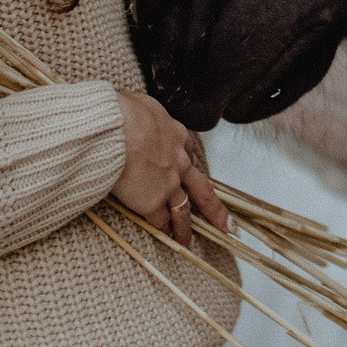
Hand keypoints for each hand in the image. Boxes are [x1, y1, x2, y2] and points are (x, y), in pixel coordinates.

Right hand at [110, 88, 228, 247]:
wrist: (119, 128)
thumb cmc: (124, 112)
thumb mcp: (141, 105)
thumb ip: (143, 114)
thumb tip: (133, 111)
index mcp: (176, 135)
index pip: (188, 150)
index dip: (189, 160)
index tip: (190, 166)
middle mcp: (178, 162)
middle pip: (201, 188)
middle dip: (214, 208)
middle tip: (227, 223)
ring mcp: (168, 184)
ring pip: (183, 209)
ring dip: (186, 227)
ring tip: (187, 240)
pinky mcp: (152, 201)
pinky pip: (161, 220)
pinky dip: (164, 231)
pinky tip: (166, 239)